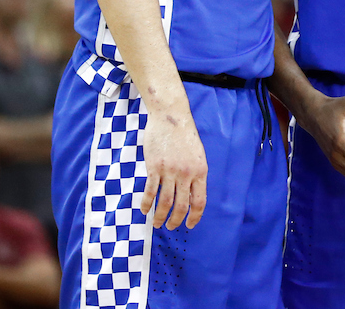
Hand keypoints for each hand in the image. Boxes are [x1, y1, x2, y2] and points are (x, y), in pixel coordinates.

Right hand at [139, 112, 208, 229]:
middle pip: (181, 206)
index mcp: (200, 171)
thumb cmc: (184, 136)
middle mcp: (186, 173)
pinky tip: (144, 210)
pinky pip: (150, 191)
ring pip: (165, 202)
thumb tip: (190, 197)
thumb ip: (195, 175)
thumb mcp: (198, 156)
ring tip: (157, 223)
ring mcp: (170, 171)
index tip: (189, 225)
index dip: (195, 217)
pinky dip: (146, 203)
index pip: (199, 201)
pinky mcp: (154, 167)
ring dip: (160, 216)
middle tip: (170, 227)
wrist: (171, 117)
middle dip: (175, 221)